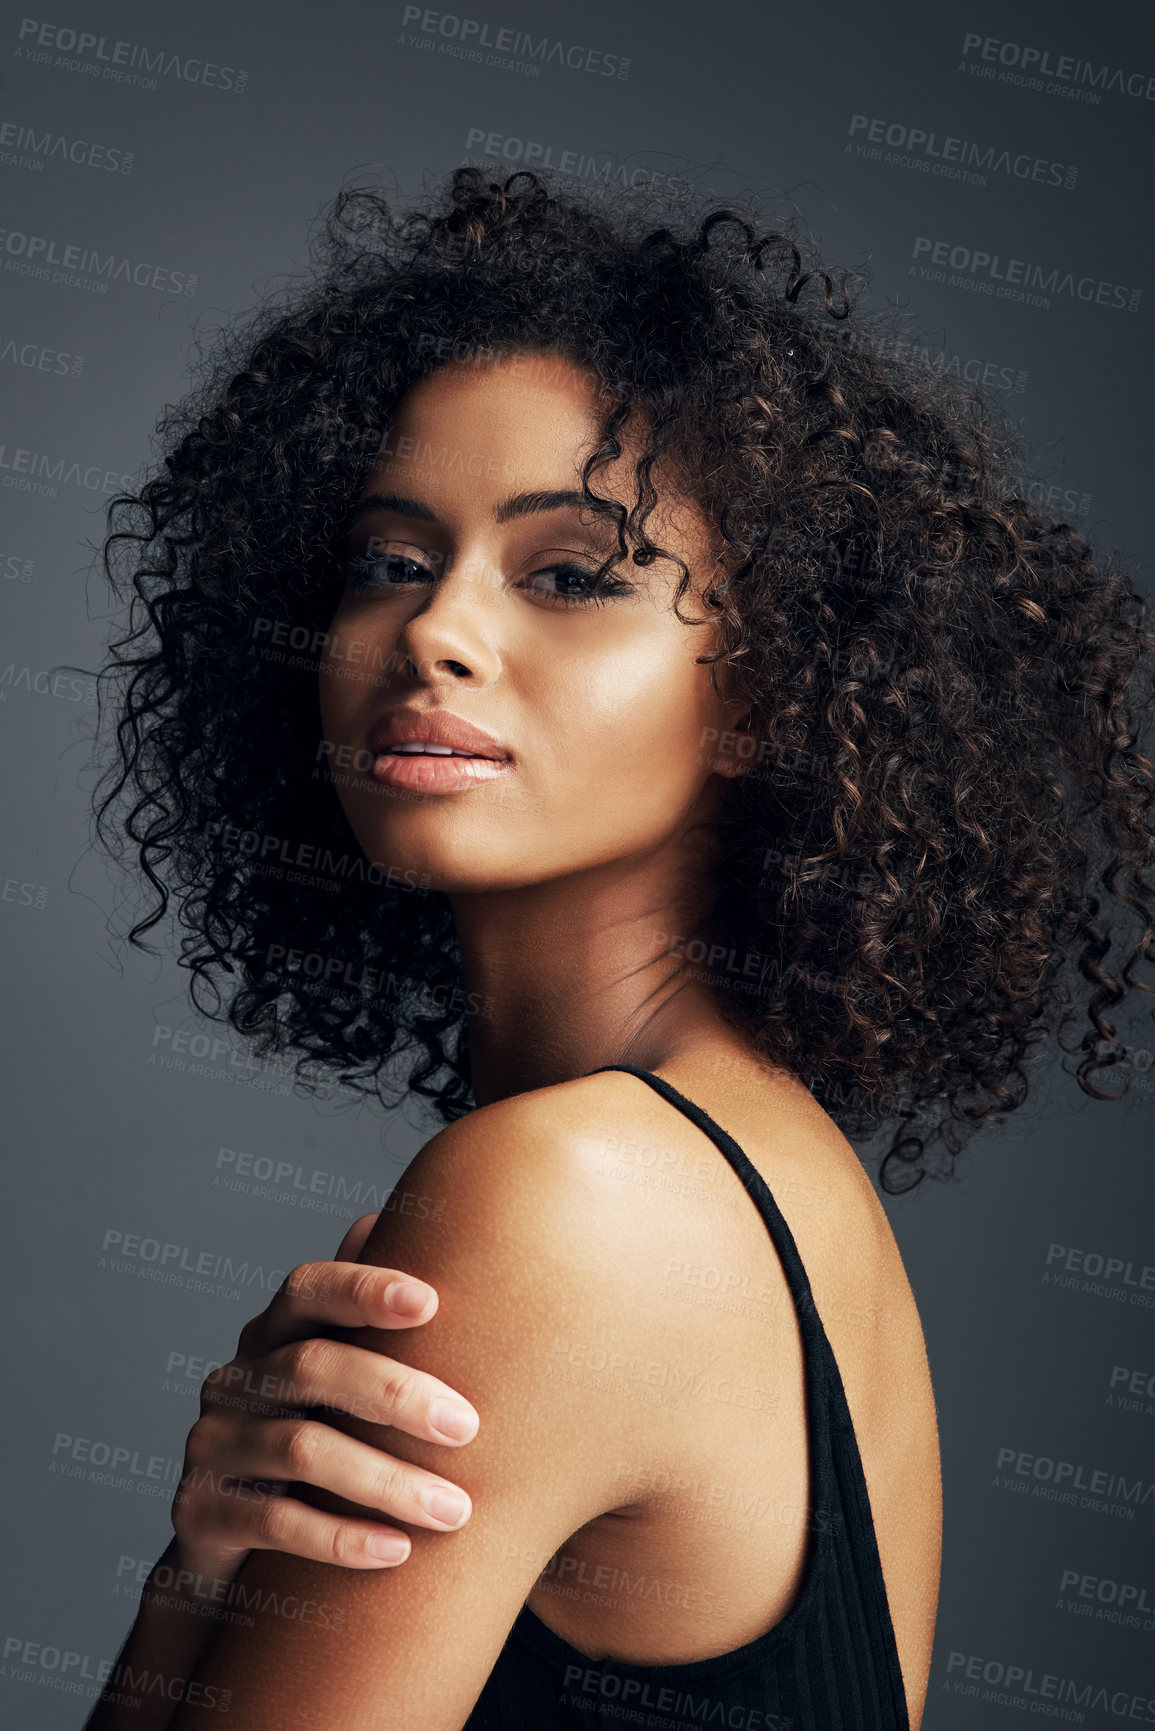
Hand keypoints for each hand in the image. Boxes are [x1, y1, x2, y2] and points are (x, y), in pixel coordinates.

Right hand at [170, 1213, 477, 1586]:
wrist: (231, 1545)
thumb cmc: (311, 1436)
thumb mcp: (333, 1377)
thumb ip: (356, 1312)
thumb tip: (382, 1217)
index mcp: (272, 1333)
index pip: (308, 1289)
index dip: (364, 1288)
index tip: (432, 1300)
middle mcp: (235, 1378)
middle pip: (312, 1366)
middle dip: (396, 1394)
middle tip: (468, 1426)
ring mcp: (210, 1444)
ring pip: (301, 1449)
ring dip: (386, 1480)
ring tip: (455, 1509)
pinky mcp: (201, 1512)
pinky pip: (275, 1522)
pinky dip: (341, 1536)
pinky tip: (398, 1551)